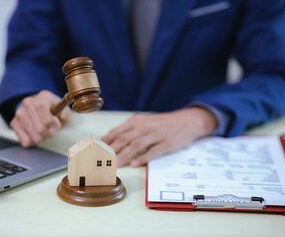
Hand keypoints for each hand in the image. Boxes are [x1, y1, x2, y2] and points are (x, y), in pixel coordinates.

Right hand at [10, 90, 71, 146]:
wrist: (39, 107)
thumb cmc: (53, 109)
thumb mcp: (63, 110)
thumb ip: (66, 114)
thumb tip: (60, 117)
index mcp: (43, 98)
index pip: (47, 120)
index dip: (54, 125)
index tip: (55, 123)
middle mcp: (28, 103)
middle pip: (41, 130)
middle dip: (50, 132)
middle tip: (51, 128)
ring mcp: (19, 113)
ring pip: (35, 138)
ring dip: (42, 137)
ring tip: (44, 129)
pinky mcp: (14, 123)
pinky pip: (26, 142)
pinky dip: (33, 141)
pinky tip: (35, 132)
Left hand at [101, 107, 217, 166]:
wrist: (187, 121)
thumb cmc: (162, 124)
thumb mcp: (145, 122)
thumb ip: (129, 130)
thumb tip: (109, 141)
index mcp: (138, 121)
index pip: (118, 131)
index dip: (106, 142)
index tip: (97, 151)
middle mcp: (146, 126)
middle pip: (125, 138)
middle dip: (113, 150)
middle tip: (103, 160)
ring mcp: (157, 134)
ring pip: (138, 144)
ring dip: (125, 155)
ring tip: (117, 164)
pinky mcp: (167, 143)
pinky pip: (154, 151)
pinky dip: (144, 158)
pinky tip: (136, 164)